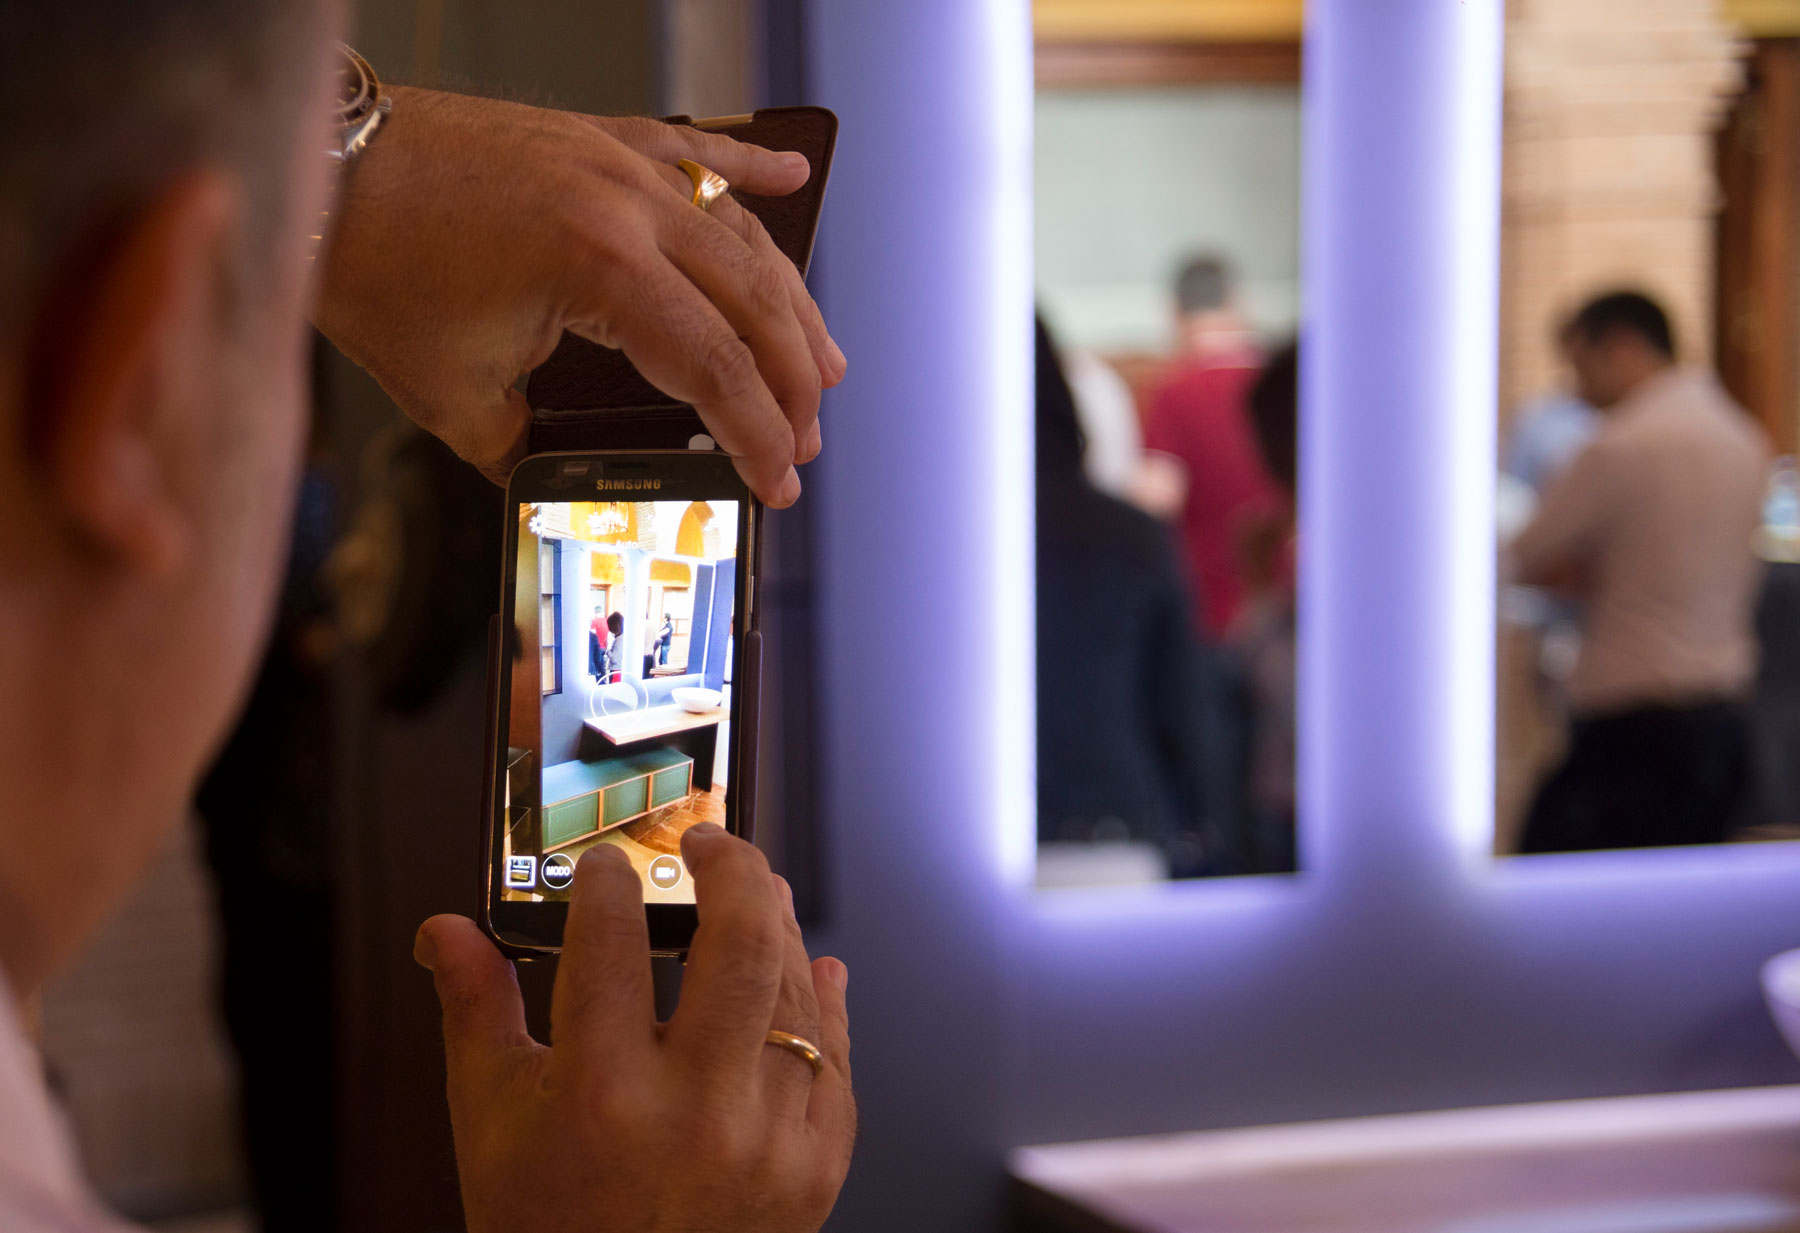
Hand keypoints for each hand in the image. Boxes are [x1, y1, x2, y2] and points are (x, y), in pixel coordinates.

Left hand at [314, 88, 845, 503]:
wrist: (320, 170)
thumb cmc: (372, 269)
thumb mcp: (450, 395)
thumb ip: (524, 448)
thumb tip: (566, 485)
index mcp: (598, 269)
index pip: (715, 368)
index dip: (758, 435)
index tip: (779, 480)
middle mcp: (627, 205)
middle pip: (753, 304)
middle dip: (792, 382)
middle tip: (806, 438)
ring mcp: (618, 161)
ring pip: (742, 234)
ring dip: (790, 302)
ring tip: (823, 359)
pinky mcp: (597, 135)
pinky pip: (696, 150)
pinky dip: (750, 166)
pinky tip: (795, 173)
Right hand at [415, 824, 854, 1232]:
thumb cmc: (550, 1228)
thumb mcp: (491, 1123)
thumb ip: (475, 1012)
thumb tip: (447, 932)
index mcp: (600, 1096)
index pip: (610, 943)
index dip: (610, 883)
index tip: (609, 865)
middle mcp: (693, 1114)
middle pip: (738, 946)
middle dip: (729, 868)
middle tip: (709, 843)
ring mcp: (766, 1140)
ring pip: (792, 991)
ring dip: (777, 924)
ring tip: (755, 894)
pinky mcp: (816, 1165)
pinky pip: (834, 1058)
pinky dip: (821, 1004)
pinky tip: (808, 969)